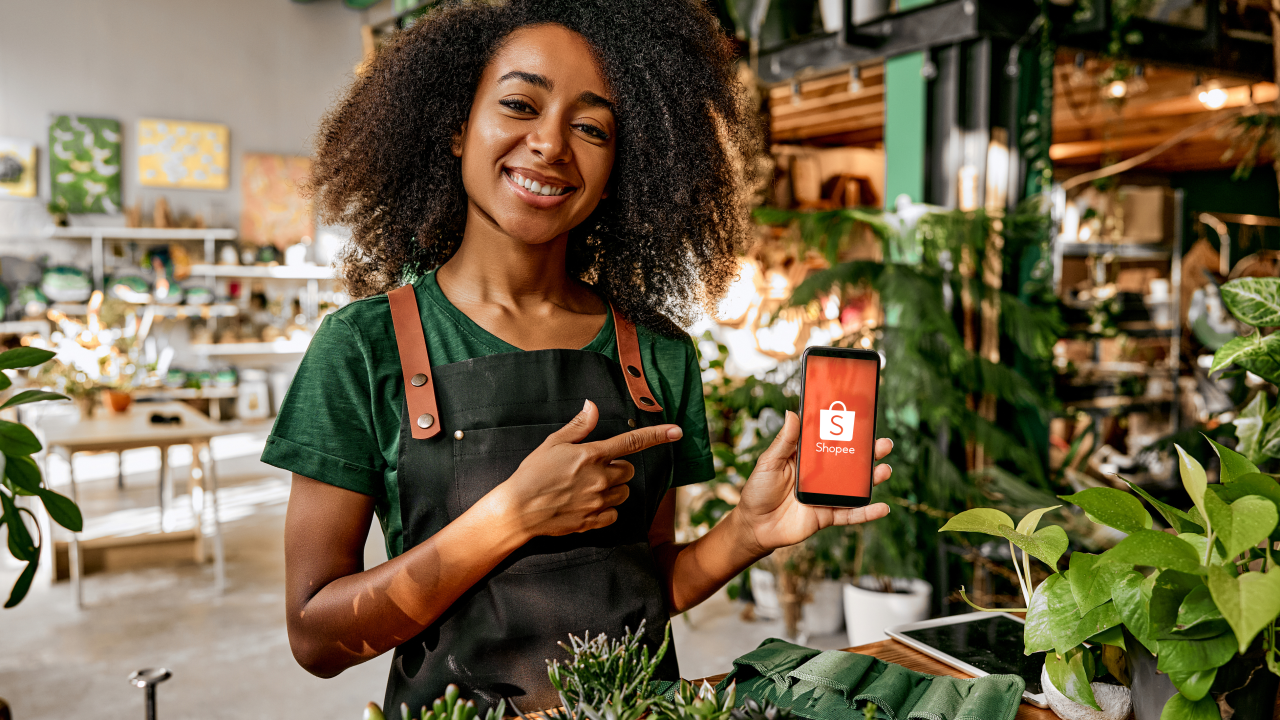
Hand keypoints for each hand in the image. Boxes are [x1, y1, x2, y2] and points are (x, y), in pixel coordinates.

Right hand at [492, 400, 681, 540]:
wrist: (518, 510)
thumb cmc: (532, 473)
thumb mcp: (552, 443)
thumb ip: (578, 426)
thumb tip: (593, 406)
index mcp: (592, 455)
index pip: (632, 442)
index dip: (657, 435)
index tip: (677, 431)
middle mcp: (599, 478)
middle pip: (629, 471)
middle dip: (619, 468)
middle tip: (595, 469)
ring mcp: (598, 501)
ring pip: (624, 493)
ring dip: (613, 489)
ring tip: (588, 487)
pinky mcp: (593, 521)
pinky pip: (614, 514)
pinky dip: (606, 509)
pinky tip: (588, 504)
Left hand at [732, 410, 893, 556]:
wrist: (754, 526)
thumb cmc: (758, 491)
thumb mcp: (769, 462)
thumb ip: (784, 441)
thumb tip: (792, 413)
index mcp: (807, 459)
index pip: (830, 441)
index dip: (847, 432)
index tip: (863, 419)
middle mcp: (820, 476)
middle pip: (849, 462)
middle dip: (869, 454)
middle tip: (884, 444)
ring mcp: (826, 495)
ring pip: (854, 486)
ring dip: (872, 479)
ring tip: (885, 469)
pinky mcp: (827, 515)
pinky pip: (850, 514)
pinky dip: (867, 512)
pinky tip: (883, 507)